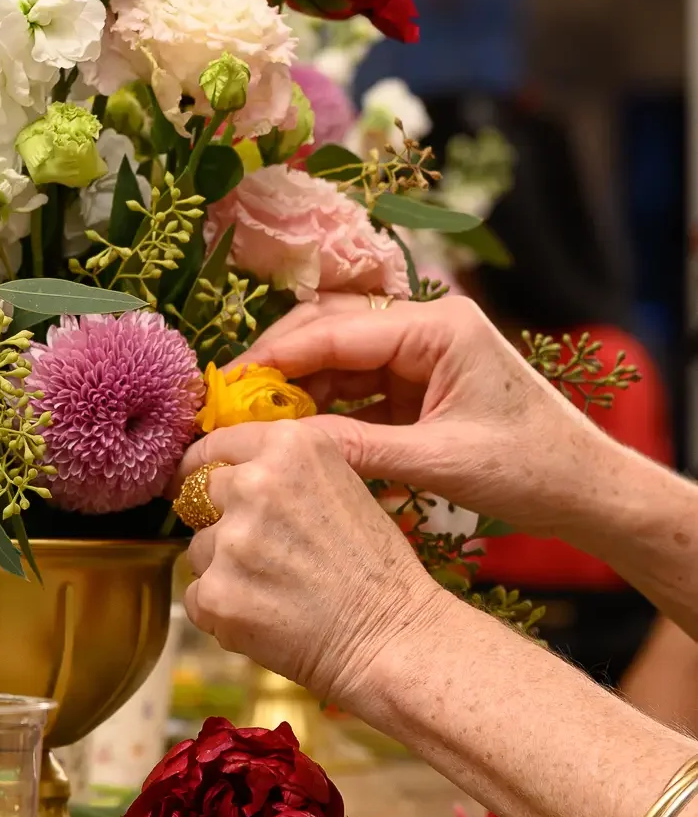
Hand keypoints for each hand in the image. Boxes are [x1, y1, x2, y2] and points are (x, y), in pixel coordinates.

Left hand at [176, 422, 448, 705]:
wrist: (393, 638)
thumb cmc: (376, 567)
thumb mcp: (339, 485)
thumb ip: (282, 471)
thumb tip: (223, 473)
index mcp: (288, 446)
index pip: (217, 446)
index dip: (203, 466)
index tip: (192, 480)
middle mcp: (253, 483)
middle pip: (202, 495)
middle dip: (222, 521)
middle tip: (264, 554)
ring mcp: (231, 540)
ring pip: (200, 549)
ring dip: (224, 570)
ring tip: (275, 591)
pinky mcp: (217, 594)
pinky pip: (197, 597)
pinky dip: (221, 611)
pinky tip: (264, 619)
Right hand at [236, 293, 635, 542]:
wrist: (585, 490)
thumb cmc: (529, 469)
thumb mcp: (438, 461)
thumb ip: (357, 449)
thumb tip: (281, 448)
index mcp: (438, 326)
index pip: (337, 330)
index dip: (277, 357)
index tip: (230, 386)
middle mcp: (427, 326)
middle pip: (330, 331)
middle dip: (279, 366)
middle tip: (230, 402)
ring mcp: (422, 353)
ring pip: (338, 359)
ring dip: (298, 390)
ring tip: (253, 424)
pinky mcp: (420, 383)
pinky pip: (357, 386)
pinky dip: (325, 409)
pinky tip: (294, 434)